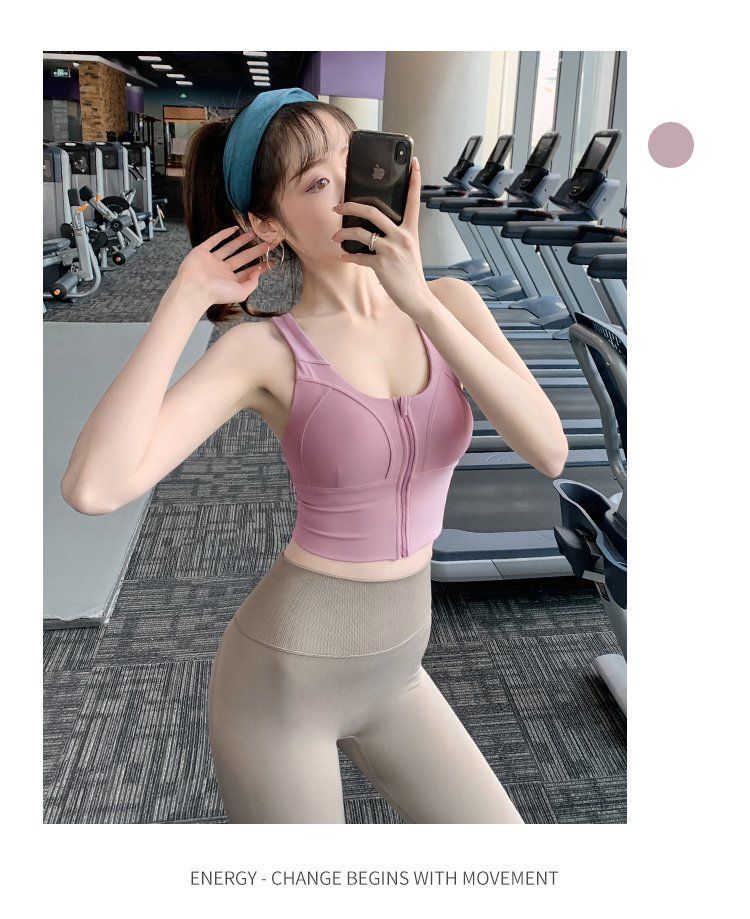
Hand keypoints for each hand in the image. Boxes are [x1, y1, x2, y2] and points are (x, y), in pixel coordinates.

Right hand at [175, 227, 273, 306]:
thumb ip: (252, 283)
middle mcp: (222, 270)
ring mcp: (211, 260)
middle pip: (242, 258)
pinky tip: (234, 229)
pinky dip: (223, 234)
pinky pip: (213, 241)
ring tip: (254, 233)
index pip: (248, 271)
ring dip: (241, 240)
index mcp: (230, 281)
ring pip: (229, 248)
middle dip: (255, 250)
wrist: (195, 288)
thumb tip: (258, 272)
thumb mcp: (241, 293)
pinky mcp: (201, 252)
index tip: (272, 259)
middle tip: (267, 242)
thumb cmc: (217, 293)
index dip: (261, 265)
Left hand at [331, 157, 431, 314]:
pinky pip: (359, 257)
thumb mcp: (409, 250)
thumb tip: (375, 230)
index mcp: (411, 231)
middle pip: (373, 212)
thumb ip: (397, 237)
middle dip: (351, 207)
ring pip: (361, 233)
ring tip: (336, 237)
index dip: (415, 180)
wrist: (417, 298)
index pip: (414, 201)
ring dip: (344, 234)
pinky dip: (348, 256)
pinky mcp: (382, 265)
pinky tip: (342, 256)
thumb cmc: (411, 274)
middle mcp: (402, 237)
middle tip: (338, 208)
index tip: (414, 161)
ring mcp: (392, 250)